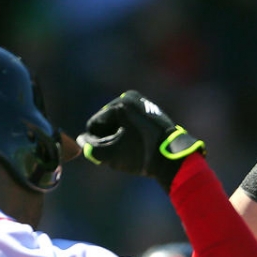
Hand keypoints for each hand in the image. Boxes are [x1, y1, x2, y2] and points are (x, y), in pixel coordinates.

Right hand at [77, 90, 203, 188]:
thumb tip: (81, 140)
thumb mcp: (113, 155)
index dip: (98, 143)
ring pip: (119, 124)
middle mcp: (131, 98)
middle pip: (106, 123)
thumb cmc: (143, 155)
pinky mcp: (150, 112)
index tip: (113, 154)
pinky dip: (130, 136)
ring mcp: (142, 103)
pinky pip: (131, 124)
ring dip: (119, 139)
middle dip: (109, 139)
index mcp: (121, 103)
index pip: (94, 125)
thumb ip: (91, 149)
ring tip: (132, 152)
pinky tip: (139, 147)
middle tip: (124, 154)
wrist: (175, 158)